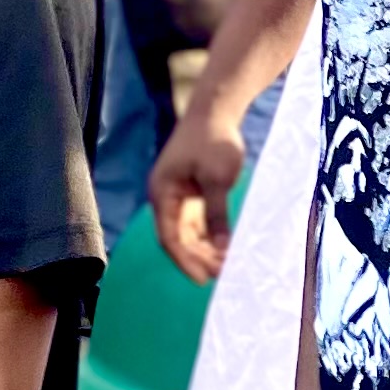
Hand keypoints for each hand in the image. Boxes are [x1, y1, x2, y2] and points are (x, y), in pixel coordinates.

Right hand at [150, 99, 245, 281]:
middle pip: (177, 239)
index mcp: (163, 194)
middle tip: (223, 274)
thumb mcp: (218, 179)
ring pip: (187, 233)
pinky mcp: (190, 193)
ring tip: (226, 266)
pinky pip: (196, 223)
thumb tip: (222, 247)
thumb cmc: (214, 141)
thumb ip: (217, 214)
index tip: (205, 279)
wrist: (214, 111)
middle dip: (198, 258)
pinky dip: (209, 236)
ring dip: (204, 250)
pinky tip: (225, 248)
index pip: (169, 238)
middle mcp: (165, 198)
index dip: (186, 261)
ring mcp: (177, 196)